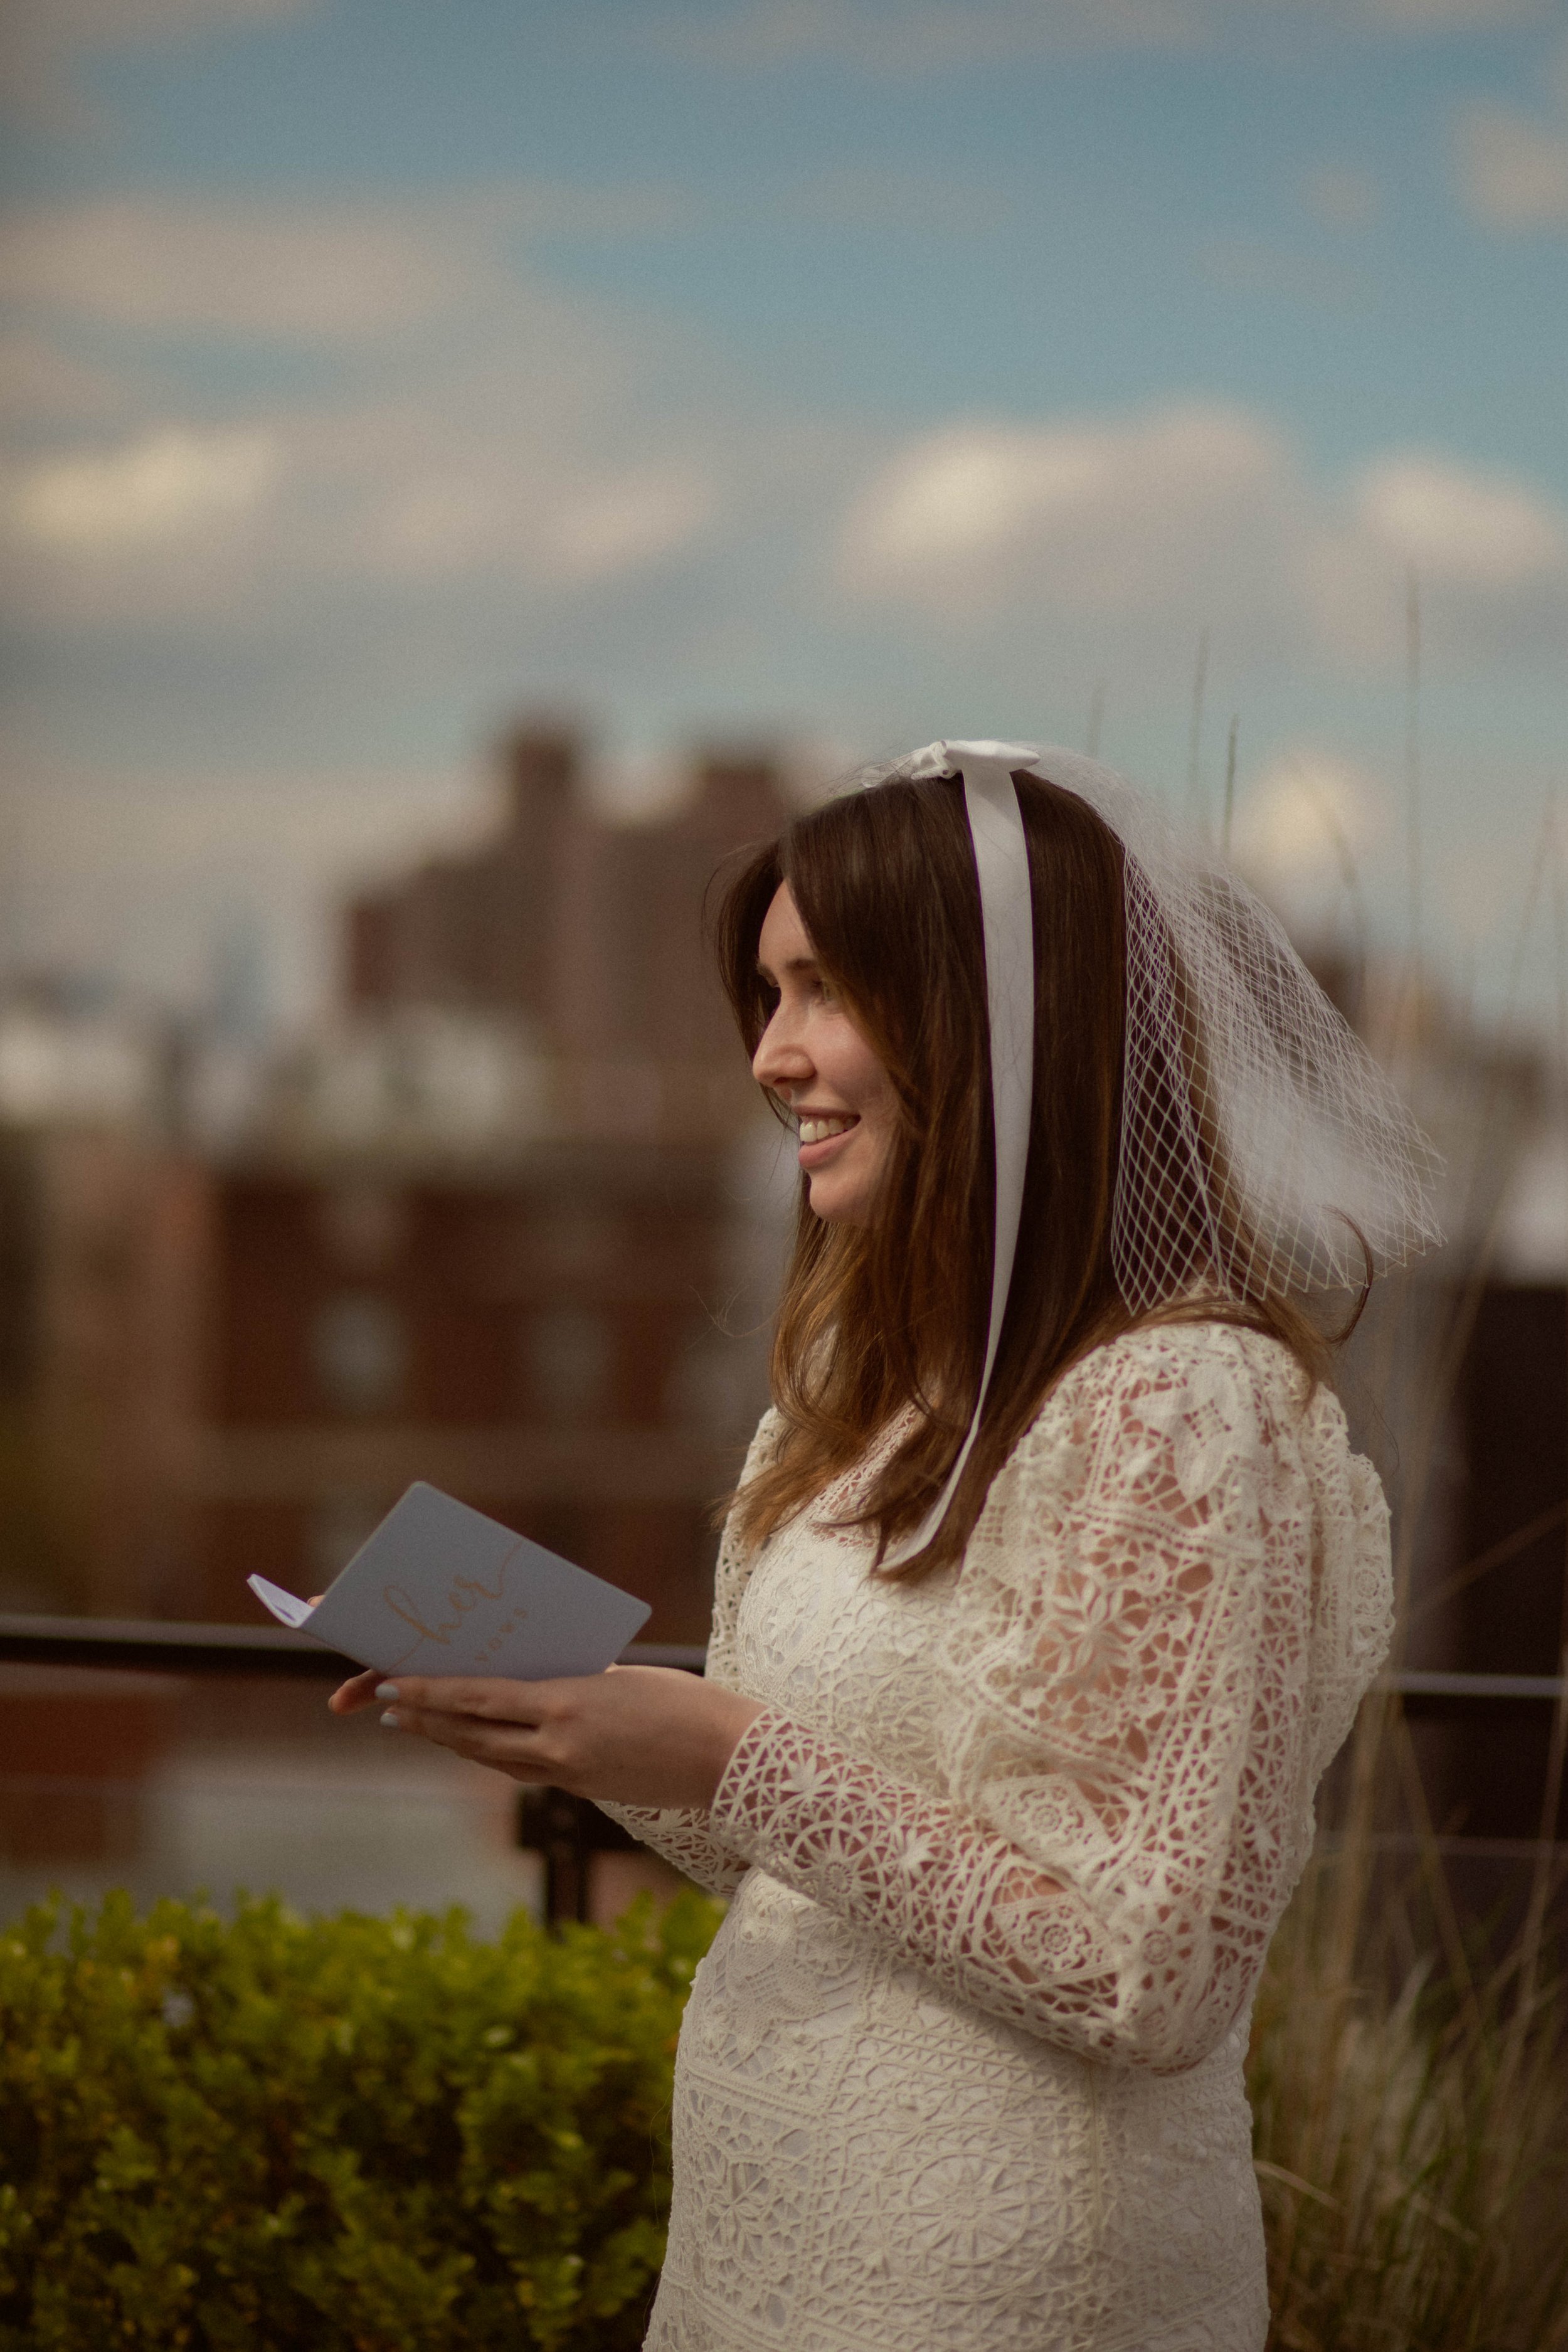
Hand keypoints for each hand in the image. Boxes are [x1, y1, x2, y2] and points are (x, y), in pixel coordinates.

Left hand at [328, 1664, 764, 1810]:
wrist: (728, 1758)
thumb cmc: (683, 1702)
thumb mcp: (619, 1679)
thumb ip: (571, 1683)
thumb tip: (531, 1685)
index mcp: (567, 1702)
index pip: (480, 1697)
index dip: (430, 1693)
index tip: (392, 1684)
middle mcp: (559, 1742)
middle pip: (474, 1732)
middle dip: (425, 1719)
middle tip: (385, 1703)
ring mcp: (569, 1772)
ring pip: (492, 1755)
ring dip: (450, 1739)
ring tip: (415, 1724)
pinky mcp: (583, 1789)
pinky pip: (524, 1769)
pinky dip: (492, 1753)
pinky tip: (476, 1744)